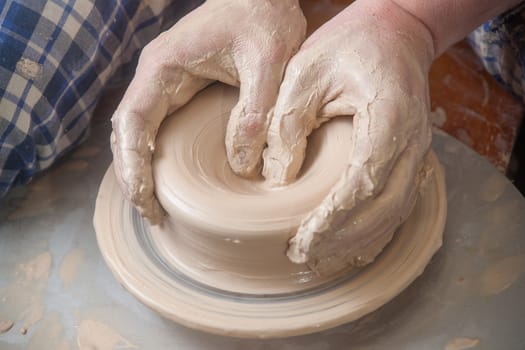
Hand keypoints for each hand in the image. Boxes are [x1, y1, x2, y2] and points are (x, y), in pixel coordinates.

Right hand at [111, 0, 305, 222]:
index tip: (143, 197)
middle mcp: (157, 75)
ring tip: (154, 205)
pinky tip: (167, 178)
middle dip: (132, 174)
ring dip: (141, 167)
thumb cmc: (264, 17)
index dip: (132, 162)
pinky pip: (159, 125)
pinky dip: (156, 154)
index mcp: (165, 66)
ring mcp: (167, 82)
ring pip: (139, 131)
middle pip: (127, 132)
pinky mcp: (182, 87)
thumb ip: (255, 112)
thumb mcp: (268, 64)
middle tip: (150, 213)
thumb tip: (242, 166)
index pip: (132, 121)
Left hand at [262, 0, 434, 273]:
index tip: (302, 239)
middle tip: (302, 255)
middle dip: (342, 239)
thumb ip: (289, 123)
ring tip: (320, 256)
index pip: (362, 183)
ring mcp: (418, 152)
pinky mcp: (412, 157)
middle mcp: (413, 142)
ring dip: (358, 241)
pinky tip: (350, 244)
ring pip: (394, 212)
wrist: (395, 32)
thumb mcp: (306, 72)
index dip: (334, 218)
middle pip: (383, 208)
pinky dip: (375, 229)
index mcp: (388, 118)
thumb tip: (277, 177)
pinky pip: (399, 203)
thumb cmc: (349, 46)